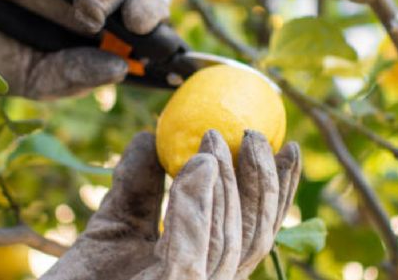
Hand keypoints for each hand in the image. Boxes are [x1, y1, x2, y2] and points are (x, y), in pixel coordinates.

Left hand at [40, 130, 300, 279]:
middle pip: (252, 235)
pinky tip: (196, 165)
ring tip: (213, 138)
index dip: (275, 189)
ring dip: (226, 182)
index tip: (284, 145)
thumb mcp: (113, 227)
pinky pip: (190, 249)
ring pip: (226, 238)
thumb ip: (138, 186)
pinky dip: (196, 204)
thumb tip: (151, 133)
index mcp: (201, 270)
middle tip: (255, 132)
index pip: (251, 230)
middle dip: (261, 181)